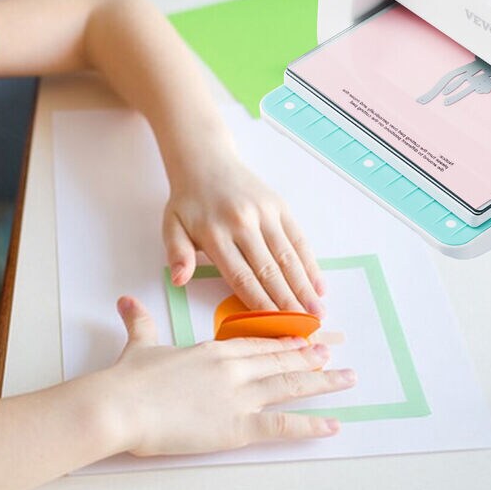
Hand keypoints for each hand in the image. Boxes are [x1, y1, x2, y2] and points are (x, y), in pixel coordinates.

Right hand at [104, 297, 354, 456]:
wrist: (120, 404)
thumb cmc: (129, 379)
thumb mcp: (139, 344)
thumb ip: (140, 322)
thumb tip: (126, 301)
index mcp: (214, 349)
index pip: (259, 340)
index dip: (285, 338)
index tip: (306, 333)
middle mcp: (234, 367)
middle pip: (281, 358)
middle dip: (312, 353)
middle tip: (337, 347)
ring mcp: (239, 396)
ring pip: (290, 384)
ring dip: (322, 381)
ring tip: (348, 377)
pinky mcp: (236, 426)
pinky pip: (282, 425)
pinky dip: (310, 426)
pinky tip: (332, 425)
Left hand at [162, 148, 324, 315]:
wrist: (206, 160)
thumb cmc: (189, 201)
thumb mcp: (171, 226)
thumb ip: (177, 254)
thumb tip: (179, 280)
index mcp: (215, 234)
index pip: (241, 277)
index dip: (260, 305)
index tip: (275, 328)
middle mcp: (243, 223)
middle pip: (269, 271)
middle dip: (288, 303)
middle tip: (305, 328)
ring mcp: (265, 213)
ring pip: (288, 256)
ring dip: (304, 287)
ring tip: (318, 312)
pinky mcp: (279, 206)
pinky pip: (298, 238)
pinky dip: (310, 263)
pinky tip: (318, 284)